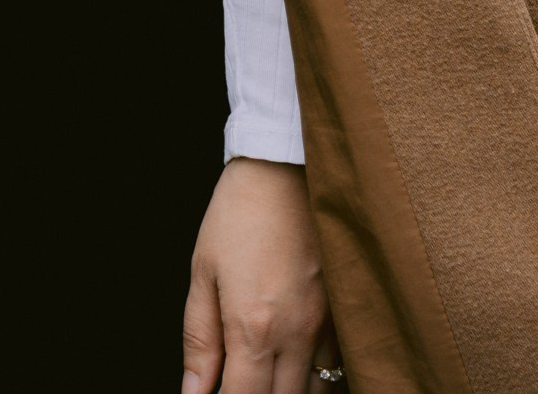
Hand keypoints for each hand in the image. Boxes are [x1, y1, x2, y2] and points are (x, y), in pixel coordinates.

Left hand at [182, 158, 332, 391]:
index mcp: (253, 326)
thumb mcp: (203, 272)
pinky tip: (293, 364)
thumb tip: (193, 392)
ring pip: (314, 392)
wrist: (285, 167)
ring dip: (287, 391)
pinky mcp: (344, 312)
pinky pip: (335, 366)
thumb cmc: (237, 215)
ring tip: (265, 374)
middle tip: (239, 381)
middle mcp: (296, 334)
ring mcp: (326, 325)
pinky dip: (315, 377)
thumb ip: (199, 339)